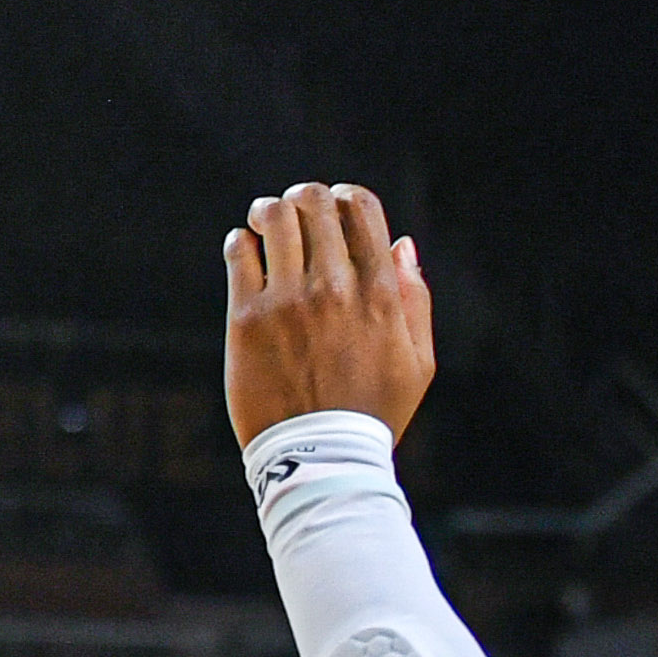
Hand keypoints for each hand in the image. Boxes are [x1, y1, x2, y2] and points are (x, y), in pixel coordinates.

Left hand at [222, 181, 434, 443]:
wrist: (320, 458)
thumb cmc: (373, 413)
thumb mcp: (418, 362)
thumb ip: (414, 299)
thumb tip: (402, 244)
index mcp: (380, 293)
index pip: (360, 208)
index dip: (345, 197)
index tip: (334, 211)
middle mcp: (335, 288)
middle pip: (314, 202)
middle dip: (304, 198)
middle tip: (295, 214)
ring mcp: (289, 300)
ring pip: (274, 216)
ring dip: (269, 211)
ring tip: (265, 226)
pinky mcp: (247, 317)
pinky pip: (239, 250)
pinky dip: (242, 241)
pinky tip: (248, 252)